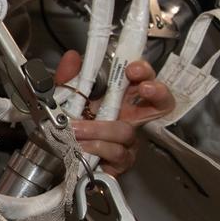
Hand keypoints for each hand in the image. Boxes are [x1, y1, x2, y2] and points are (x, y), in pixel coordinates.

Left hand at [54, 50, 174, 175]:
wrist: (58, 154)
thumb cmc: (71, 124)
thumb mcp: (64, 97)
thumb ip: (69, 77)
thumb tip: (72, 57)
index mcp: (121, 98)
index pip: (143, 80)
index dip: (144, 72)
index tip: (133, 69)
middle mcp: (130, 118)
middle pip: (161, 104)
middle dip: (158, 93)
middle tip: (145, 88)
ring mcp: (128, 142)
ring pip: (127, 132)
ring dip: (100, 129)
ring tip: (76, 128)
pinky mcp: (121, 162)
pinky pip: (117, 153)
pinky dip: (96, 147)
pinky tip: (82, 145)